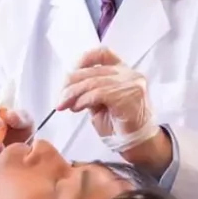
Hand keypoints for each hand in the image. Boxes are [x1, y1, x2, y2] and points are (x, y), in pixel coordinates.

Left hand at [58, 47, 169, 173]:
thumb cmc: (119, 126)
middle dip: (69, 85)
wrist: (138, 145)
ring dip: (73, 94)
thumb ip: (89, 90)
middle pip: (92, 71)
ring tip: (64, 105)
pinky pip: (99, 93)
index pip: (102, 53)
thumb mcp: (99, 103)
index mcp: (123, 71)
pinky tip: (77, 108)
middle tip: (59, 99)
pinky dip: (83, 100)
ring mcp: (131, 83)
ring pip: (92, 82)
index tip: (69, 73)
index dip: (83, 60)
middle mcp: (129, 73)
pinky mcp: (130, 96)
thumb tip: (67, 86)